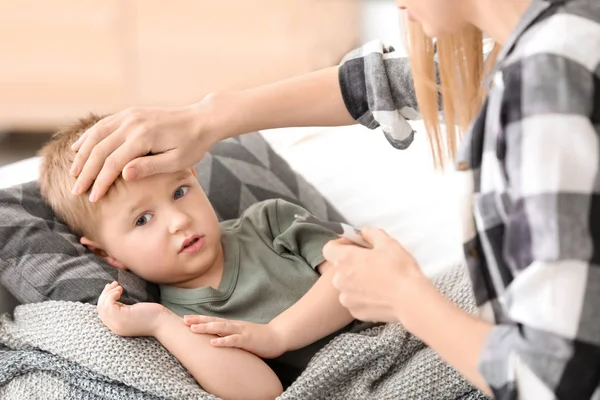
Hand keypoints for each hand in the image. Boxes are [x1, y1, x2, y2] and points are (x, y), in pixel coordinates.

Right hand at [71, 96, 221, 201]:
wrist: (202, 119)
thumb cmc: (192, 145)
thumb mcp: (177, 161)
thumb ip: (150, 167)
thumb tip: (123, 174)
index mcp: (144, 137)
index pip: (113, 163)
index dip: (100, 182)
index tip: (93, 199)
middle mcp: (133, 123)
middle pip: (99, 149)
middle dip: (86, 172)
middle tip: (76, 191)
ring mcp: (130, 115)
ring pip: (96, 135)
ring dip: (82, 154)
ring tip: (74, 173)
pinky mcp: (130, 113)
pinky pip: (102, 124)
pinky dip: (88, 137)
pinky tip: (78, 148)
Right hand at [97, 281, 169, 336]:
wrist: (163, 323)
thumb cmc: (152, 315)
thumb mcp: (133, 311)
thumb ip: (123, 307)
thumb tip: (114, 293)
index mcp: (117, 326)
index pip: (102, 314)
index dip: (103, 300)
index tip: (110, 288)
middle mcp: (115, 328)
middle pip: (100, 310)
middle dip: (104, 294)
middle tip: (113, 284)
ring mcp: (117, 324)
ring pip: (102, 307)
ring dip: (108, 293)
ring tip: (118, 287)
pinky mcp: (121, 318)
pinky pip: (108, 305)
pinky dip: (111, 295)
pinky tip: (120, 290)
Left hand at [183, 315, 285, 358]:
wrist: (278, 337)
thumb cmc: (259, 338)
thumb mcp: (241, 335)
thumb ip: (229, 335)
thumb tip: (215, 338)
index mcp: (233, 325)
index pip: (214, 320)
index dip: (200, 319)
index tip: (185, 319)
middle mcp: (235, 326)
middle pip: (214, 322)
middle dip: (199, 321)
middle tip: (184, 321)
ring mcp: (242, 332)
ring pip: (222, 328)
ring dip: (207, 328)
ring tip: (193, 329)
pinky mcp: (248, 340)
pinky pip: (234, 341)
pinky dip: (223, 341)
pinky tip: (213, 343)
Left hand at [323, 227, 428, 323]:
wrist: (410, 300)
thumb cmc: (399, 269)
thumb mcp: (388, 243)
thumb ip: (371, 233)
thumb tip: (364, 232)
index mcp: (344, 259)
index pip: (329, 248)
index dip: (342, 245)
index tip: (356, 246)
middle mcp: (339, 279)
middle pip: (339, 267)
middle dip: (352, 264)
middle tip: (372, 264)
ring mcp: (346, 297)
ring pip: (347, 285)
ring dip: (357, 281)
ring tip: (377, 281)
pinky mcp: (354, 311)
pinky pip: (354, 300)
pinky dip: (363, 297)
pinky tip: (379, 295)